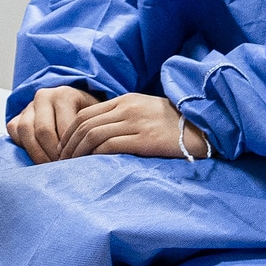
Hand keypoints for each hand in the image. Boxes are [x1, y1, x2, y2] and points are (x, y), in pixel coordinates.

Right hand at [6, 86, 98, 163]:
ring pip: (25, 131)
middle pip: (43, 131)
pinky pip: (15, 132)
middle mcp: (44, 96)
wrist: (72, 105)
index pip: (65, 128)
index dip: (70, 150)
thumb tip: (90, 158)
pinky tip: (37, 159)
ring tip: (50, 169)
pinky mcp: (16, 116)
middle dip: (53, 155)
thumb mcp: (94, 120)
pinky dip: (24, 147)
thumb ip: (91, 133)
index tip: (77, 166)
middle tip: (63, 171)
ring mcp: (28, 106)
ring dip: (37, 154)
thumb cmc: (86, 116)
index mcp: (65, 95)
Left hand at [58, 93, 208, 161]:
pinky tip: (90, 165)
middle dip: (68, 142)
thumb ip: (123, 115)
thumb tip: (99, 130)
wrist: (204, 126)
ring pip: (94, 134)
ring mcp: (136, 122)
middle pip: (85, 123)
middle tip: (61, 159)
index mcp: (125, 100)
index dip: (69, 130)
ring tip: (71, 166)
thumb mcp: (145, 110)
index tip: (63, 146)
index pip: (86, 112)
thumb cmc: (174, 122)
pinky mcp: (145, 139)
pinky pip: (111, 145)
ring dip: (78, 151)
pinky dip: (95, 155)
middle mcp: (127, 108)